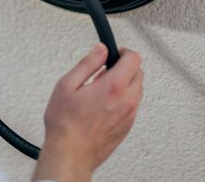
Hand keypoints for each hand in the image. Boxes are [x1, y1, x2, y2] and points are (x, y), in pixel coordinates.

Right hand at [32, 43, 143, 181]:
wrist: (70, 154)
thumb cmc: (65, 124)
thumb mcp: (67, 84)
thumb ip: (87, 63)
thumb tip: (100, 50)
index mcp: (113, 87)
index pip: (133, 59)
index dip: (123, 51)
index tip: (113, 53)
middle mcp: (126, 101)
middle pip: (139, 73)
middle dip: (124, 67)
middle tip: (105, 70)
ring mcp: (129, 116)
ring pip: (138, 89)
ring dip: (125, 83)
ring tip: (102, 88)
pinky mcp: (127, 127)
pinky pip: (133, 105)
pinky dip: (124, 98)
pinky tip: (105, 103)